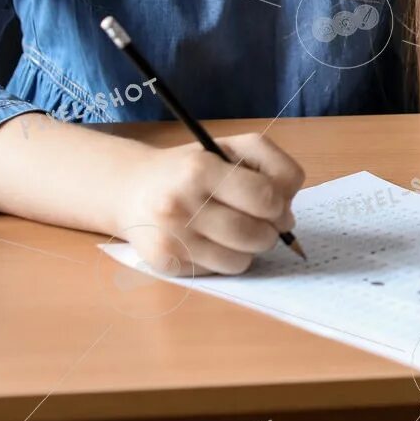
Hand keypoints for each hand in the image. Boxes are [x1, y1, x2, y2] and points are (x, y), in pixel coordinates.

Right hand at [113, 133, 304, 275]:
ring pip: (239, 261)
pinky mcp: (165, 263)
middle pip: (255, 235)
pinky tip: (211, 240)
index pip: (264, 197)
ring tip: (236, 230)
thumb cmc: (193, 167)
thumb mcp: (235, 148)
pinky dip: (224, 259)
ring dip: (249, 249)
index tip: (276, 204)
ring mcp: (171, 237)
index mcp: (200, 169)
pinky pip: (217, 272)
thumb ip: (275, 167)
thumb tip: (287, 214)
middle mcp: (180, 204)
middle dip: (270, 232)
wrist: (132, 189)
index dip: (279, 205)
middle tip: (262, 222)